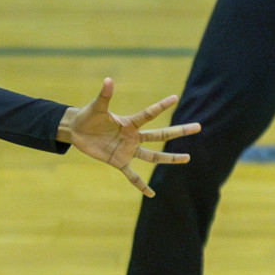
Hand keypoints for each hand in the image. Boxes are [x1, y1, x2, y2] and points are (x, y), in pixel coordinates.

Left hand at [58, 78, 200, 195]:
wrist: (77, 131)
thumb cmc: (87, 116)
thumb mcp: (96, 107)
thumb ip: (104, 95)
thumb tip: (108, 80)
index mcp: (129, 123)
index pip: (149, 114)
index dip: (161, 106)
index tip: (175, 97)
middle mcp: (133, 137)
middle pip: (159, 135)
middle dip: (178, 131)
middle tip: (198, 127)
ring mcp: (127, 150)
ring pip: (153, 156)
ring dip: (169, 158)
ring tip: (188, 158)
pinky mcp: (118, 161)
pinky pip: (132, 175)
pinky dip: (141, 185)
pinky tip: (152, 194)